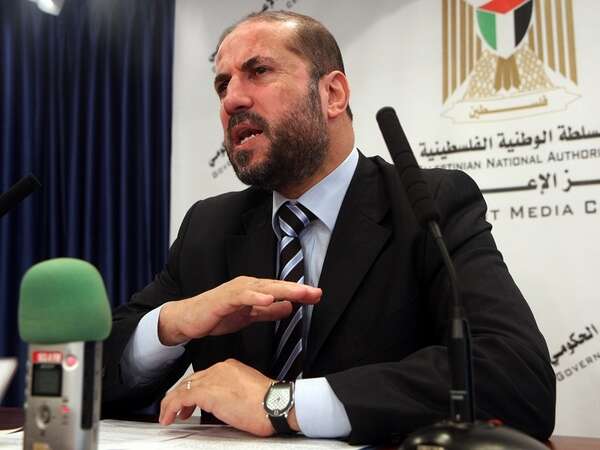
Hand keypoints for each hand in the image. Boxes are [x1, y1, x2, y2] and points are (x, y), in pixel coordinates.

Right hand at [158, 276, 320, 344]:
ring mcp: (235, 291)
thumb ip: (268, 312)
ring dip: (282, 290)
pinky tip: (268, 298)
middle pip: (276, 287)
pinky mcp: (223, 299)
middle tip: (316, 293)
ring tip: (300, 293)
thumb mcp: (248, 316)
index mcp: (254, 291)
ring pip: (263, 288)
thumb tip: (288, 308)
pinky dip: (255, 297)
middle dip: (297, 290)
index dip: (300, 294)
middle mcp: (247, 287)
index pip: (281, 291)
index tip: (318, 296)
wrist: (187, 320)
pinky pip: (242, 297)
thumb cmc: (217, 315)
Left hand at [159, 359, 297, 435]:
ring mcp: (213, 379)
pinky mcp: (207, 392)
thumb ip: (231, 394)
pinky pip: (181, 398)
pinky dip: (171, 407)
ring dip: (172, 403)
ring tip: (168, 415)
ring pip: (183, 388)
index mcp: (230, 367)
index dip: (192, 390)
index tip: (189, 404)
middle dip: (180, 396)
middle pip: (191, 380)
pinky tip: (170, 417)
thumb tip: (223, 405)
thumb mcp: (247, 393)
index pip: (204, 376)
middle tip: (176, 411)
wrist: (276, 405)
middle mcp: (220, 369)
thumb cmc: (269, 404)